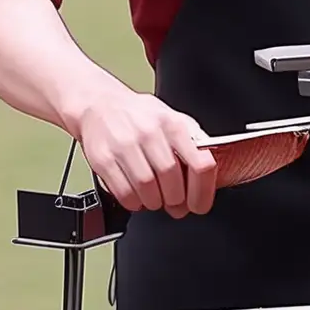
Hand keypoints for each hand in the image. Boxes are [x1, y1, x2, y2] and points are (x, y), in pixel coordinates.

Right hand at [70, 86, 216, 217]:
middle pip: (172, 180)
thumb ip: (193, 145)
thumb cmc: (141, 116)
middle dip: (176, 200)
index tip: (199, 204)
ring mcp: (124, 145)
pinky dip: (134, 202)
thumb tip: (210, 176)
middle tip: (175, 204)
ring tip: (156, 199)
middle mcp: (150, 132)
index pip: (200, 163)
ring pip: (147, 188)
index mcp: (174, 124)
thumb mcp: (174, 120)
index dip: (203, 191)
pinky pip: (123, 192)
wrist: (99, 104)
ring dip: (155, 202)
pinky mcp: (103, 158)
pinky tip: (137, 197)